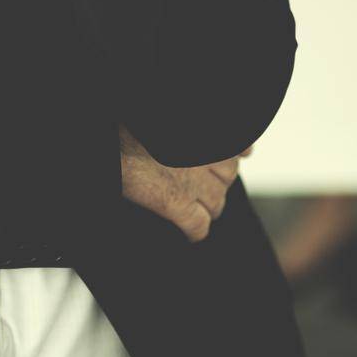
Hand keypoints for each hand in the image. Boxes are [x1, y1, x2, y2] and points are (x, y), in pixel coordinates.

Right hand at [119, 124, 248, 243]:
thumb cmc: (135, 126)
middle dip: (219, 180)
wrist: (117, 137)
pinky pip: (199, 226)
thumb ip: (170, 136)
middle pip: (229, 175)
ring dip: (209, 204)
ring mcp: (194, 180)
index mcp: (208, 132)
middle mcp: (207, 154)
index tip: (232, 158)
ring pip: (218, 202)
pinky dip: (196, 231)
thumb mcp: (160, 123)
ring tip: (195, 205)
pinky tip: (189, 233)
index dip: (234, 155)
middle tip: (203, 181)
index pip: (240, 148)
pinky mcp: (177, 202)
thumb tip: (228, 146)